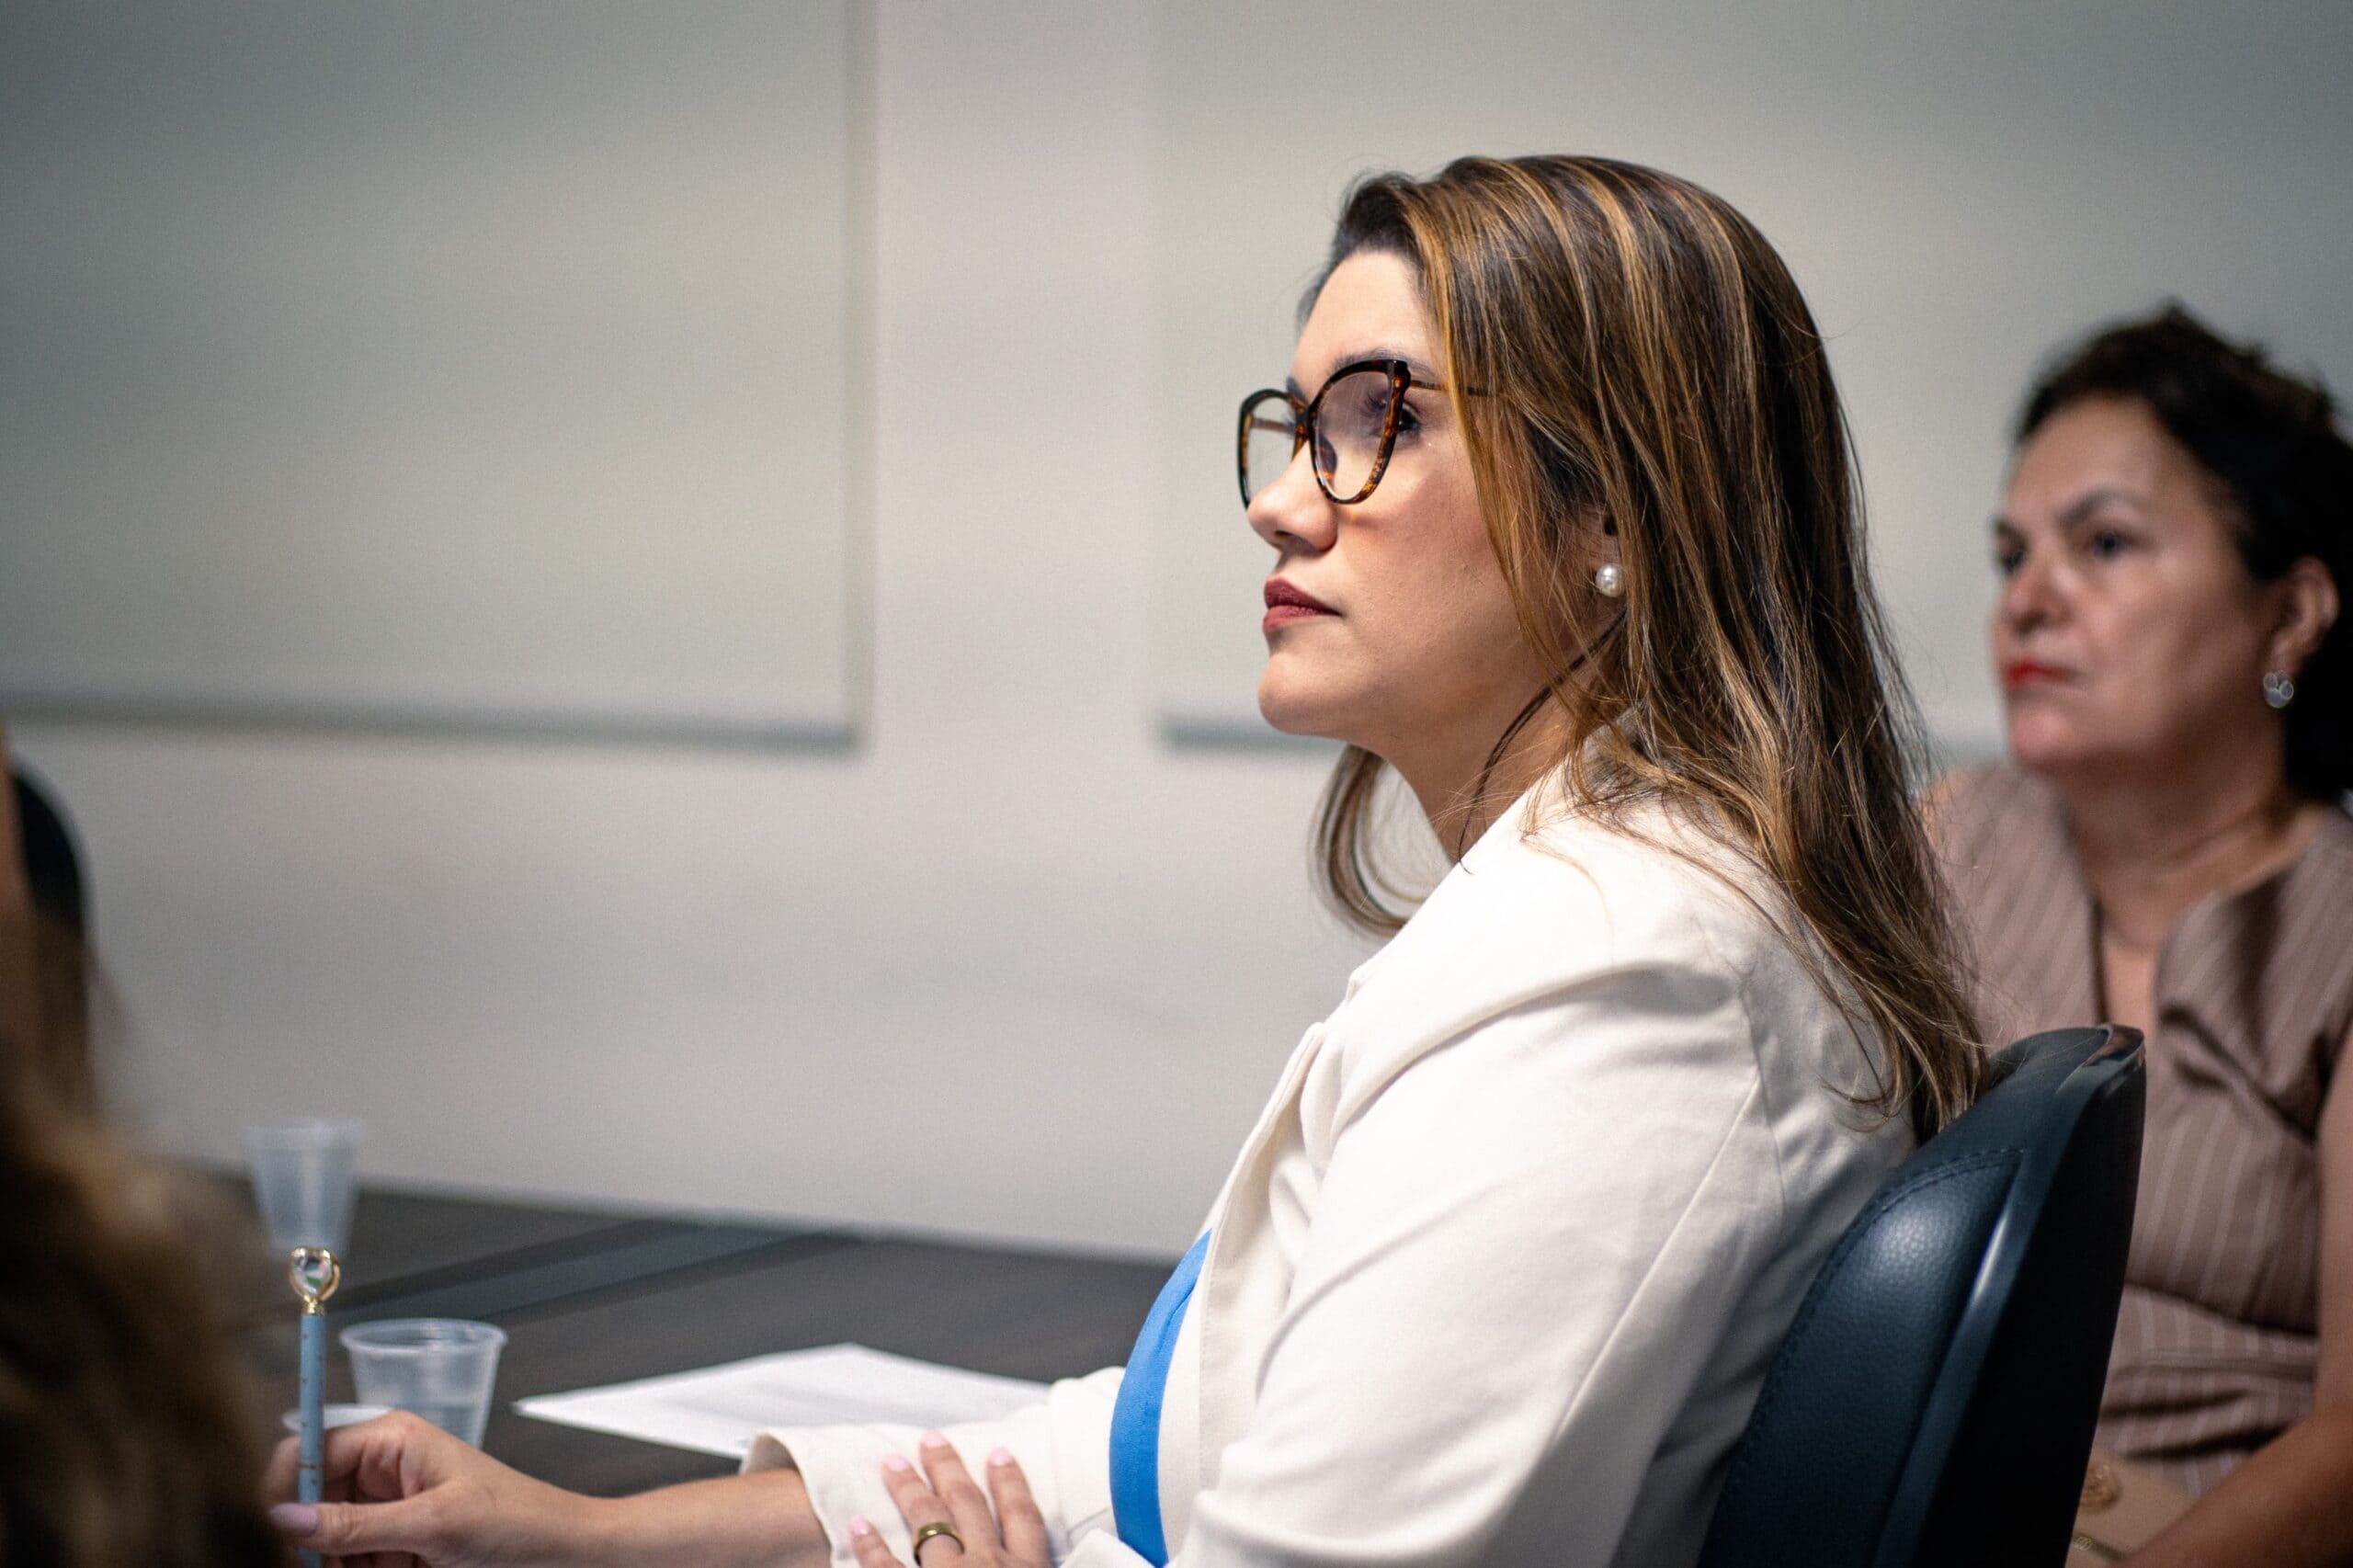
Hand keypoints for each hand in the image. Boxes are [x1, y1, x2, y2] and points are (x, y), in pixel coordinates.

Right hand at [263, 1410, 605, 1566]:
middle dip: (316, 1541)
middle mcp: (383, 1466)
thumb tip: (283, 1517)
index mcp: (391, 1439)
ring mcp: (388, 1505)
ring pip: (327, 1540)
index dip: (285, 1490)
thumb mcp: (432, 1526)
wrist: (562, 1550)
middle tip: (343, 1564)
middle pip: (310, 1502)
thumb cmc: (515, 1521)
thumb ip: (354, 1525)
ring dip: (342, 1562)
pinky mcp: (396, 1539)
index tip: (279, 1534)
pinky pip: (352, 1559)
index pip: (308, 1450)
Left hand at [848, 1432, 1048, 1567]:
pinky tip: (856, 1524)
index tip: (1000, 1453)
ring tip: (891, 1464)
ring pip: (928, 1523)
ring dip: (908, 1489)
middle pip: (969, 1506)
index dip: (1011, 1482)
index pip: (1023, 1516)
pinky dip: (870, 1545)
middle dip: (949, 1469)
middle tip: (931, 1440)